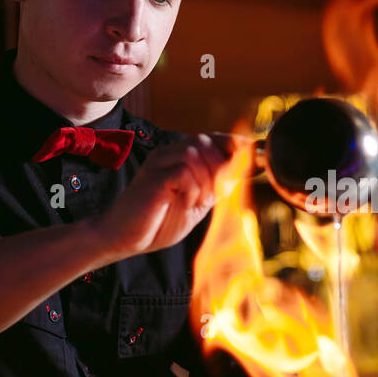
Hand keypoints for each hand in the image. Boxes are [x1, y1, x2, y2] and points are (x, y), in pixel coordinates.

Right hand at [94, 133, 233, 257]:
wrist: (124, 238)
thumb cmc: (159, 222)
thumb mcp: (197, 203)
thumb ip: (216, 186)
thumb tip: (243, 171)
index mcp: (180, 158)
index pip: (212, 139)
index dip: (234, 144)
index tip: (253, 152)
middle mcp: (169, 154)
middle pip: (206, 142)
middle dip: (220, 168)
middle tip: (214, 195)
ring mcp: (159, 162)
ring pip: (196, 154)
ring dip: (206, 181)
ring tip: (198, 202)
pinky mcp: (153, 176)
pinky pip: (183, 171)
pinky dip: (193, 188)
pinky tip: (186, 202)